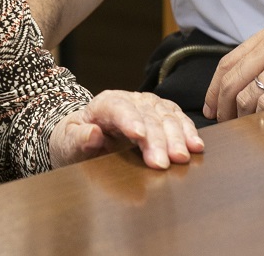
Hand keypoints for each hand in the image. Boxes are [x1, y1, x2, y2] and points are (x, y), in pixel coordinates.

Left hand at [48, 91, 204, 169]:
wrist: (83, 137)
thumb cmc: (74, 141)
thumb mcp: (67, 143)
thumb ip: (78, 139)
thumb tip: (93, 134)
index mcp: (104, 104)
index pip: (118, 107)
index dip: (130, 120)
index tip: (139, 136)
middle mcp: (129, 101)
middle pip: (146, 115)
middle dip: (157, 139)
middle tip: (163, 162)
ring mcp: (147, 106)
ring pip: (165, 115)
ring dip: (177, 136)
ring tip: (183, 156)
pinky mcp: (161, 115)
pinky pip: (177, 118)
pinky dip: (188, 131)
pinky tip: (195, 146)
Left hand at [203, 22, 263, 120]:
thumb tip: (243, 83)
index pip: (229, 62)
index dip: (213, 87)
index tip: (210, 107)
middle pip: (232, 79)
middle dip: (221, 105)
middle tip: (221, 123)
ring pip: (248, 94)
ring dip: (241, 116)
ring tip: (243, 127)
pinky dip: (261, 118)